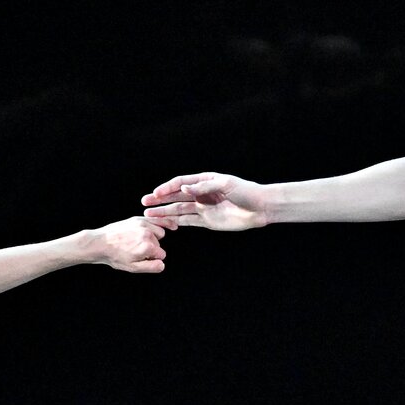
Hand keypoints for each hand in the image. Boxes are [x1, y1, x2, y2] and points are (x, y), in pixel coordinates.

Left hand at [87, 216, 171, 272]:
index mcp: (147, 247)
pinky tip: (170, 225)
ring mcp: (143, 225)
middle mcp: (147, 234)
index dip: (154, 258)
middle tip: (138, 251)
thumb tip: (162, 265)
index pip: (161, 255)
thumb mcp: (133, 268)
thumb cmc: (115, 256)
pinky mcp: (138, 219)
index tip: (143, 258)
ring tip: (142, 242)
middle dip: (152, 248)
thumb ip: (151, 267)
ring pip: (160, 233)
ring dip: (155, 238)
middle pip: (160, 244)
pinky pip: (156, 220)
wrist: (100, 243)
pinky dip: (162, 223)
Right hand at [141, 172, 268, 230]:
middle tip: (144, 203)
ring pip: (179, 210)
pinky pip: (188, 222)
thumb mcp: (225, 184)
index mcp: (204, 181)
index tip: (155, 194)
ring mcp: (203, 208)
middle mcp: (201, 194)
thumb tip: (183, 188)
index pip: (180, 183)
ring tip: (148, 215)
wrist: (260, 208)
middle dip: (159, 200)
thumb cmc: (245, 192)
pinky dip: (176, 223)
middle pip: (176, 197)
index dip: (167, 188)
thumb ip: (203, 187)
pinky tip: (164, 223)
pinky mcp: (207, 221)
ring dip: (164, 212)